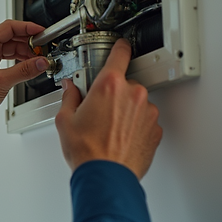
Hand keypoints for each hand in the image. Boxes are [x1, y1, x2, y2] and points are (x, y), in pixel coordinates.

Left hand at [0, 20, 48, 137]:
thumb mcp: (1, 81)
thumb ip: (24, 70)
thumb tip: (40, 62)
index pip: (10, 27)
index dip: (27, 28)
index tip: (41, 32)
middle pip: (11, 39)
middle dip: (29, 42)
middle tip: (43, 49)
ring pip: (10, 51)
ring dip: (25, 54)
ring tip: (39, 60)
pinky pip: (8, 65)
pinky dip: (20, 65)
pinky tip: (28, 70)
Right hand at [54, 39, 161, 178]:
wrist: (106, 176)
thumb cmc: (87, 151)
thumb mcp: (65, 120)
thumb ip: (69, 97)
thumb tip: (69, 89)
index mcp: (110, 85)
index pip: (120, 53)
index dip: (119, 47)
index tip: (120, 45)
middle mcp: (133, 94)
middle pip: (125, 83)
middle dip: (113, 93)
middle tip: (98, 109)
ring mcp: (147, 112)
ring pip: (136, 102)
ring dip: (125, 110)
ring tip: (108, 128)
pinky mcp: (155, 129)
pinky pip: (145, 120)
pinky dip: (135, 125)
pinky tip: (119, 136)